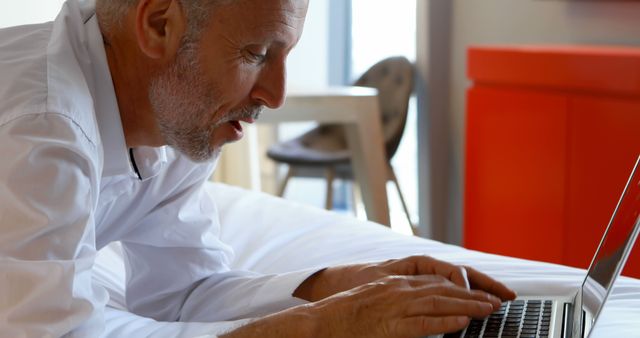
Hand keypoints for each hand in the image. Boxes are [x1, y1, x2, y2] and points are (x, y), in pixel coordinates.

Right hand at [294, 255, 515, 308]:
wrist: (322, 321)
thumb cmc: (347, 313)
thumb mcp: (377, 298)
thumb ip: (399, 299)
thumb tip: (423, 306)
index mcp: (397, 283)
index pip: (437, 281)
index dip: (462, 287)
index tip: (482, 292)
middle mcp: (399, 290)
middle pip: (444, 289)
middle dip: (472, 294)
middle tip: (496, 300)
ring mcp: (395, 307)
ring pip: (439, 303)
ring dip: (467, 306)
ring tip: (488, 310)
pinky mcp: (390, 326)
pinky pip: (423, 324)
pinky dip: (444, 323)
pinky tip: (462, 324)